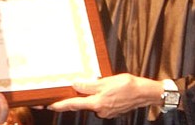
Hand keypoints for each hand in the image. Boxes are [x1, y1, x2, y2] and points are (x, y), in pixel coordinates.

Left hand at [46, 74, 162, 119]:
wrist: (144, 93)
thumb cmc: (127, 85)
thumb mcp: (106, 82)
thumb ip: (89, 85)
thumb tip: (75, 85)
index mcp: (97, 103)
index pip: (74, 104)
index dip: (61, 105)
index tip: (50, 105)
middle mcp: (100, 110)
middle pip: (81, 104)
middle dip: (73, 99)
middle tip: (61, 94)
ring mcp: (106, 111)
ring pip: (92, 102)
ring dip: (88, 96)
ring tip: (92, 86)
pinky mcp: (112, 110)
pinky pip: (100, 103)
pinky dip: (97, 97)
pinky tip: (102, 90)